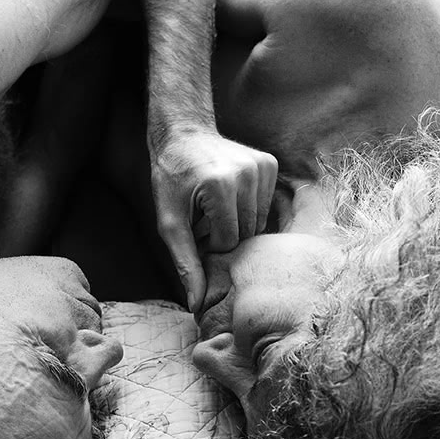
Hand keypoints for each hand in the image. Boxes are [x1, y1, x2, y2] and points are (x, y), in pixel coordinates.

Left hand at [151, 131, 277, 312]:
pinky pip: (266, 205)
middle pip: (247, 234)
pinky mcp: (270, 163)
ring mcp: (262, 166)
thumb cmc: (171, 179)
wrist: (183, 134)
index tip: (193, 227)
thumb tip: (197, 304)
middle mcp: (247, 173)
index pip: (227, 242)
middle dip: (224, 235)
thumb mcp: (169, 222)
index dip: (207, 243)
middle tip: (203, 218)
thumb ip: (185, 262)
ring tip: (215, 207)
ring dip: (238, 223)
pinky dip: (248, 208)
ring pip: (259, 223)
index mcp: (220, 186)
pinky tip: (230, 195)